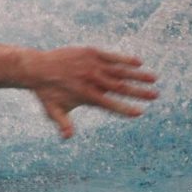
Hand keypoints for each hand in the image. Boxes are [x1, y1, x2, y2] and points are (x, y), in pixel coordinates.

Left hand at [28, 47, 157, 138]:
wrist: (35, 68)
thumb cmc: (46, 92)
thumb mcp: (53, 110)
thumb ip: (63, 124)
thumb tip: (67, 138)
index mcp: (86, 96)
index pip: (111, 105)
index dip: (125, 109)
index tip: (139, 112)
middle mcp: (92, 80)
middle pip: (121, 87)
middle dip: (139, 92)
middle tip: (155, 95)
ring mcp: (92, 65)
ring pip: (120, 71)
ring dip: (138, 75)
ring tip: (154, 79)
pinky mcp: (90, 53)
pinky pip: (111, 56)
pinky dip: (125, 59)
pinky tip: (138, 62)